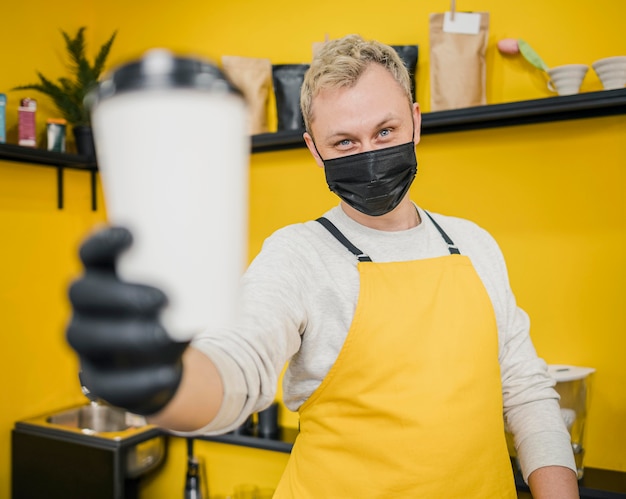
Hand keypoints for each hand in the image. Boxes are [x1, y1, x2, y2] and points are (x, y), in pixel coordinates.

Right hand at [66, 227, 188, 415]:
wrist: (161, 364)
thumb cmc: (171, 315)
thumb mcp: (180, 290)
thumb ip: (196, 271)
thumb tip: (233, 247)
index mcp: (102, 276)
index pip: (88, 253)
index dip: (102, 242)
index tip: (132, 234)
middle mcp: (85, 307)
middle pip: (81, 292)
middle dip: (119, 294)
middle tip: (163, 298)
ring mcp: (86, 344)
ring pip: (86, 336)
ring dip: (124, 334)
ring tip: (163, 335)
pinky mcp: (97, 379)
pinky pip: (107, 384)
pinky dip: (139, 380)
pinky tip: (167, 374)